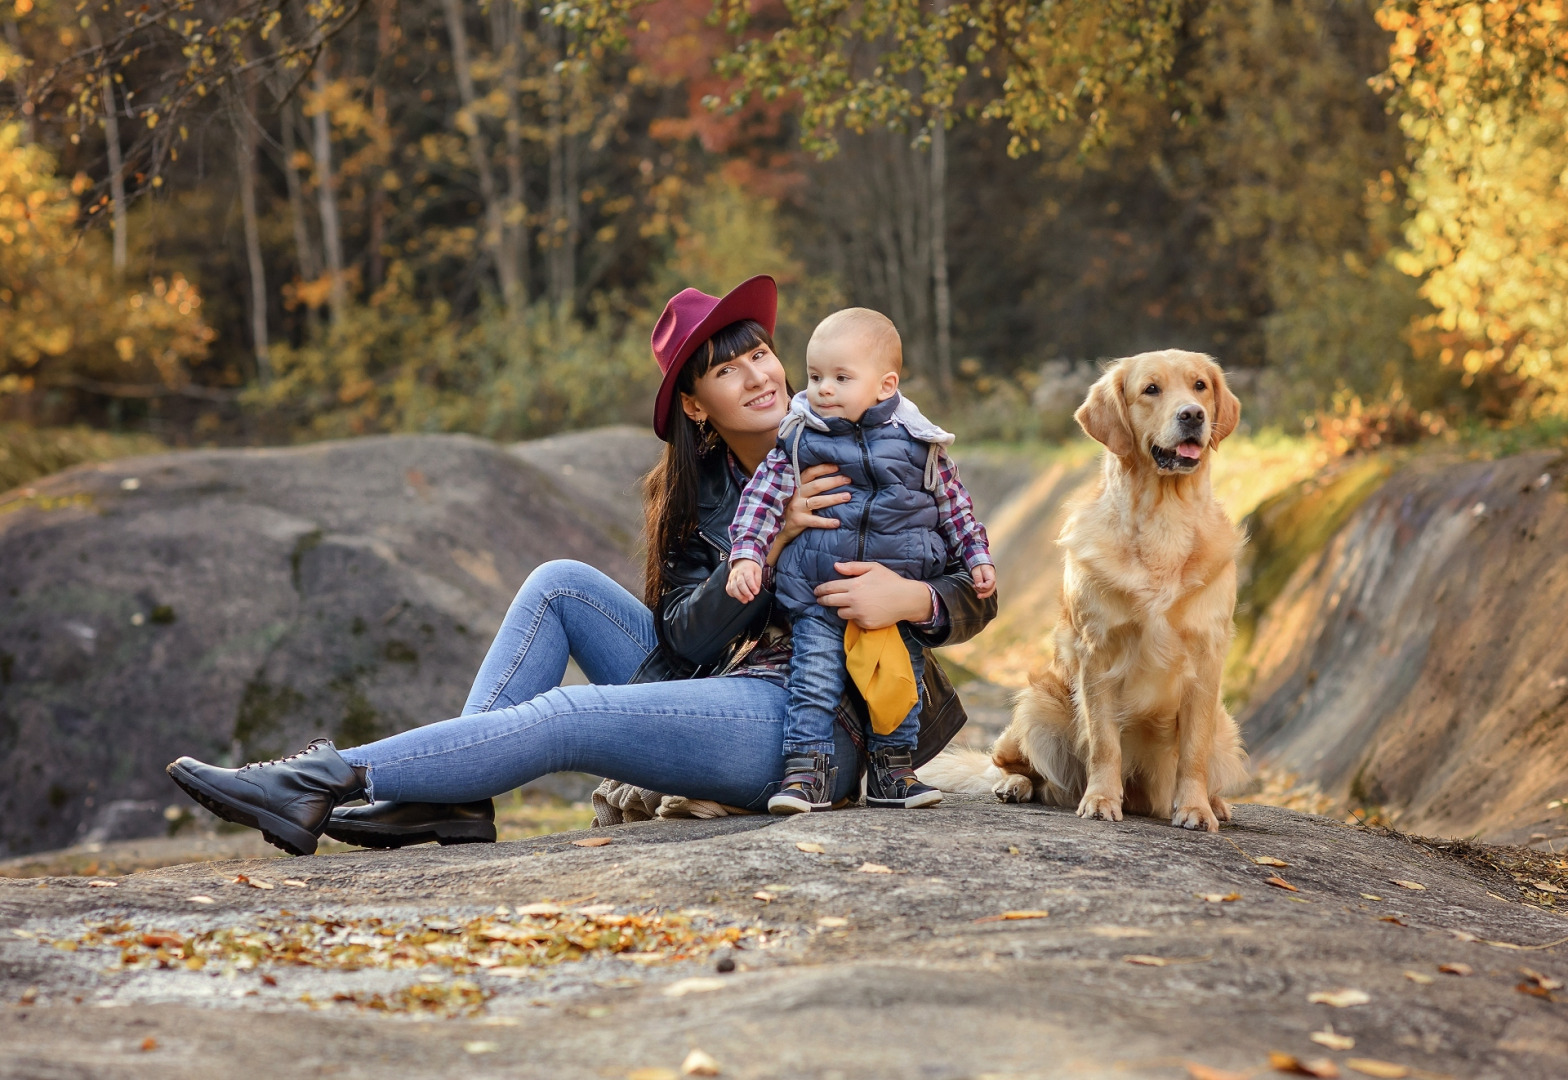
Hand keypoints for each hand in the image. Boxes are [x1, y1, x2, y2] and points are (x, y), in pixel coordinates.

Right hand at [726, 558, 763, 602]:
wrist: (742, 562)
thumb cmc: (750, 567)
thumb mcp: (757, 571)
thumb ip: (758, 580)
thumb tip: (757, 589)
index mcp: (746, 570)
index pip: (748, 578)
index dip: (752, 586)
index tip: (756, 592)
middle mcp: (738, 574)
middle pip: (740, 584)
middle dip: (746, 592)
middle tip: (751, 598)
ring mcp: (732, 578)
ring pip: (733, 587)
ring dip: (739, 595)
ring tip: (745, 600)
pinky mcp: (729, 581)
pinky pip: (728, 589)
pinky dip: (732, 594)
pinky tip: (738, 597)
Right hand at [773, 463, 851, 551]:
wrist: (782, 528)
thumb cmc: (796, 508)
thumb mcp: (800, 494)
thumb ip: (811, 486)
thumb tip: (834, 477)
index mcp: (798, 486)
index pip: (810, 472)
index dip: (824, 468)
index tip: (838, 466)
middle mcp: (797, 495)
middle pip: (816, 485)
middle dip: (834, 481)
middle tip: (848, 480)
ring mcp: (797, 508)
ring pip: (817, 501)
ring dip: (834, 498)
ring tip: (848, 496)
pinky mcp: (799, 521)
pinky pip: (815, 521)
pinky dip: (826, 522)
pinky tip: (837, 522)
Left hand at [814, 561, 933, 629]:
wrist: (906, 599)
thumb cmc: (890, 581)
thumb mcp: (873, 568)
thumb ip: (853, 567)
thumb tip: (835, 566)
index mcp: (855, 585)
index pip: (830, 588)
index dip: (821, 589)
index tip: (816, 591)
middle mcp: (854, 600)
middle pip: (830, 601)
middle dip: (822, 600)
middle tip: (820, 599)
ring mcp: (859, 613)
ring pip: (840, 613)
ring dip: (841, 608)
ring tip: (847, 604)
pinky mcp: (865, 623)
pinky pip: (853, 621)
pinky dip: (855, 616)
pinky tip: (863, 610)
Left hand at [972, 563, 996, 598]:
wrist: (980, 563)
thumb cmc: (978, 565)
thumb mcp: (976, 570)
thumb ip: (977, 577)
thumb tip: (978, 585)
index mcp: (990, 573)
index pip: (991, 582)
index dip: (984, 586)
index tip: (977, 586)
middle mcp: (992, 579)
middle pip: (992, 588)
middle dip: (984, 592)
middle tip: (976, 590)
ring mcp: (991, 582)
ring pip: (990, 591)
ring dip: (983, 594)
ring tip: (977, 592)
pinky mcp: (988, 585)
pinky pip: (988, 590)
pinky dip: (983, 593)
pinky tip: (979, 593)